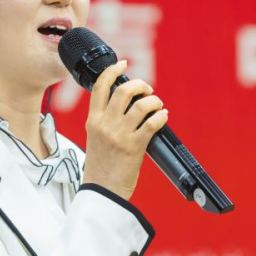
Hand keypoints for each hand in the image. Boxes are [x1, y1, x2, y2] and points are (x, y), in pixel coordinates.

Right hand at [80, 60, 169, 201]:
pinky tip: (163, 117)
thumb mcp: (95, 138)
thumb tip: (126, 105)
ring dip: (153, 101)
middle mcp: (104, 124)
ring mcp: (119, 134)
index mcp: (93, 121)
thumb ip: (105, 121)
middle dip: (139, 85)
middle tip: (147, 91)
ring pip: (140, 105)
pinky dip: (161, 116)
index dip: (112, 70)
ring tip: (157, 105)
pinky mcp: (134, 146)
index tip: (122, 64)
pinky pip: (152, 123)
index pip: (99, 87)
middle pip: (123, 90)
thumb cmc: (101, 167)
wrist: (102, 191)